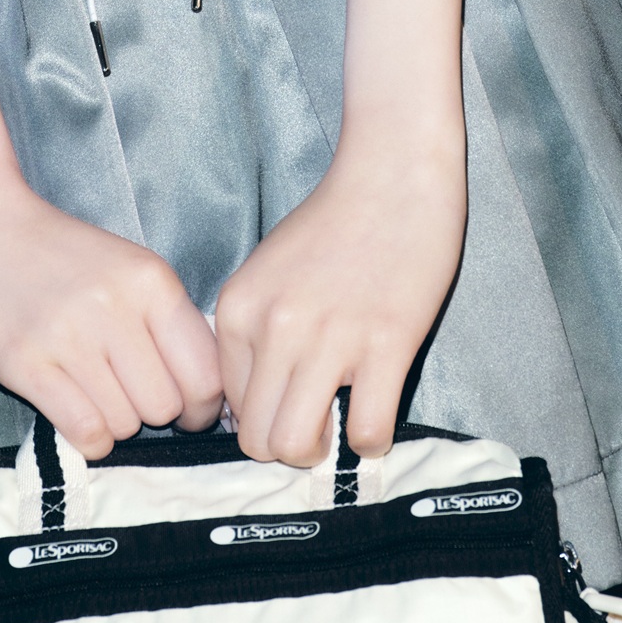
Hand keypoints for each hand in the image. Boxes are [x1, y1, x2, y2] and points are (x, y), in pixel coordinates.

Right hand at [0, 176, 222, 455]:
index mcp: (151, 281)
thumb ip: (167, 320)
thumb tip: (207, 391)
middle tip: (129, 396)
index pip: (206, 374)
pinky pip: (85, 432)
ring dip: (115, 421)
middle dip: (153, 413)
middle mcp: (115, 308)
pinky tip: (76, 413)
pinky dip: (89, 438)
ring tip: (94, 392)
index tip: (189, 411)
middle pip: (166, 406)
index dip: (204, 406)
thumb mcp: (129, 267)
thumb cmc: (58, 252)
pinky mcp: (25, 363)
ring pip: (126, 424)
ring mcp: (69, 336)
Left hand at [215, 121, 466, 466]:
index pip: (228, 405)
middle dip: (285, 446)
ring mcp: (329, 339)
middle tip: (314, 426)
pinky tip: (375, 415)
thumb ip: (254, 329)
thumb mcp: (269, 270)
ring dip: (320, 451)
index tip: (288, 405)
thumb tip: (254, 403)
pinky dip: (370, 440)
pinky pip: (366, 431)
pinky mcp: (386, 344)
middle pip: (257, 438)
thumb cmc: (336, 220)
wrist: (393, 171)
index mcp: (240, 308)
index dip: (260, 416)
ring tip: (338, 426)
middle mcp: (275, 328)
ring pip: (296, 445)